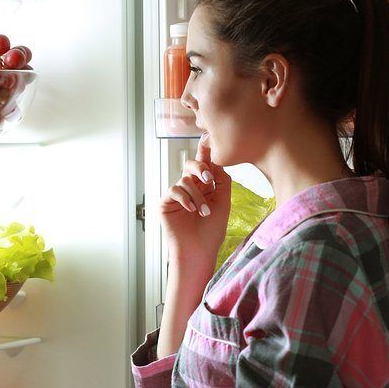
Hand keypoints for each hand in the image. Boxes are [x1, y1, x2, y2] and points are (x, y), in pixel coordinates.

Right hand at [159, 132, 231, 266]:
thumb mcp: (223, 203)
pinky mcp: (166, 203)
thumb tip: (216, 161)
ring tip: (204, 212)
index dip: (205, 150)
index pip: (204, 165)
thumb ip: (222, 181)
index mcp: (204, 187)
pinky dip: (185, 198)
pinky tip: (192, 211)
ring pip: (186, 180)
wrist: (199, 251)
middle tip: (209, 179)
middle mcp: (190, 188)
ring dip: (198, 196)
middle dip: (201, 168)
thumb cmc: (212, 231)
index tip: (208, 136)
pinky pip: (174, 190)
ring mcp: (177, 195)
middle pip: (191, 165)